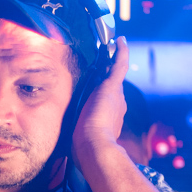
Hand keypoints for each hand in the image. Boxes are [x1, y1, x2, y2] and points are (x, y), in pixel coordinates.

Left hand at [72, 36, 129, 164]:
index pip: (108, 105)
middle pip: (113, 89)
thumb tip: (71, 150)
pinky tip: (119, 41)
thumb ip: (79, 140)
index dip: (105, 99)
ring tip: (115, 47)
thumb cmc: (85, 149)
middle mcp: (118, 107)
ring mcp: (117, 96)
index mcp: (110, 120)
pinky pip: (119, 65)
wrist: (94, 146)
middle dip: (110, 78)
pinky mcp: (112, 87)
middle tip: (107, 63)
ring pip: (115, 75)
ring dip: (115, 61)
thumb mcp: (81, 142)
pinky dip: (120, 52)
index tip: (101, 96)